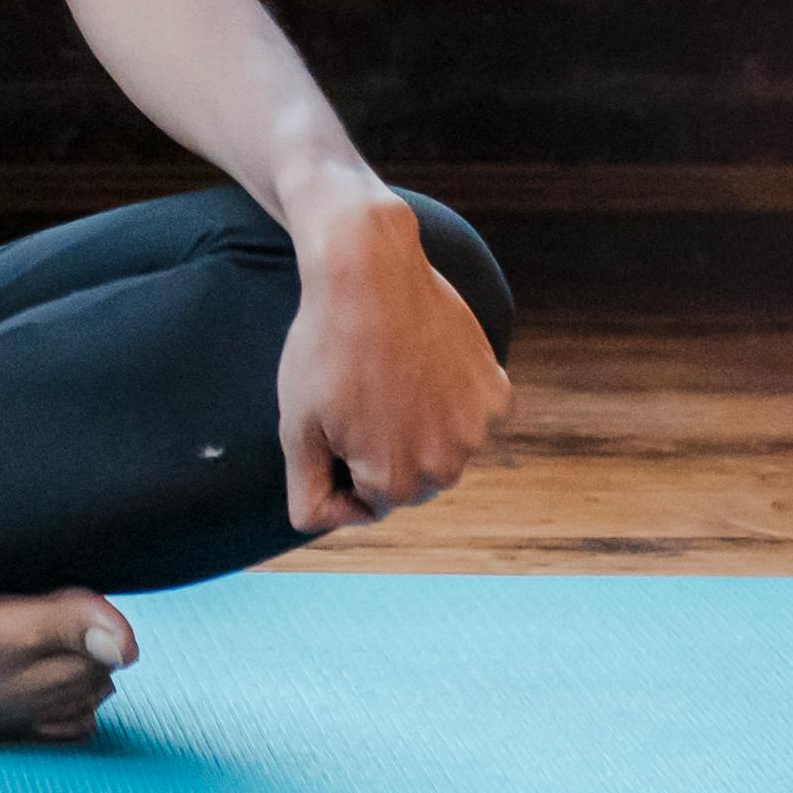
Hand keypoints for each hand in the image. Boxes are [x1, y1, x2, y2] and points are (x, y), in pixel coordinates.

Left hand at [275, 194, 509, 532]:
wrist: (369, 269)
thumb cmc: (324, 348)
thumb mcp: (296, 429)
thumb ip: (308, 496)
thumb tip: (328, 523)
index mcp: (395, 484)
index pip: (367, 501)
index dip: (342, 462)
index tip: (333, 419)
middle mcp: (446, 468)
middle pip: (410, 480)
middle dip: (383, 450)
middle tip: (360, 394)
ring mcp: (476, 430)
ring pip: (441, 449)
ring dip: (418, 426)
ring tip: (389, 376)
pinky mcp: (496, 391)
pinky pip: (468, 413)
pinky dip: (448, 397)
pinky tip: (422, 361)